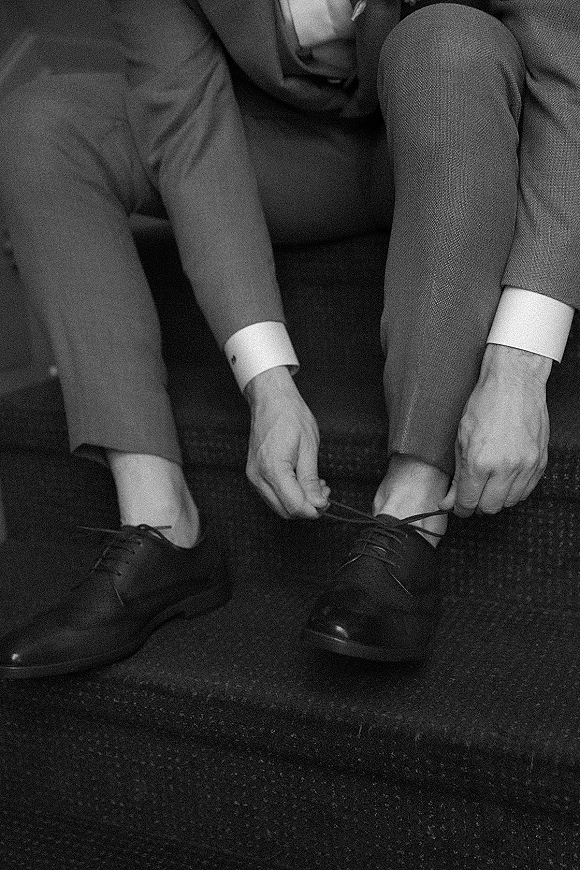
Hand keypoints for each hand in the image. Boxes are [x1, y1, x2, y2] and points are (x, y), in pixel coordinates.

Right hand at [245, 366, 329, 518]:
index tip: (326, 501)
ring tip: (315, 486)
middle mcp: (258, 476)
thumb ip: (311, 480)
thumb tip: (318, 502)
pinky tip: (301, 482)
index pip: (295, 505)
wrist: (271, 400)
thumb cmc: (289, 416)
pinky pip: (272, 495)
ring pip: (278, 506)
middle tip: (324, 494)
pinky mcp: (254, 474)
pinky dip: (288, 495)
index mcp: (273, 469)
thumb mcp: (309, 447)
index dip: (314, 509)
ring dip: (298, 502)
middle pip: (285, 511)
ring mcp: (253, 476)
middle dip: (307, 508)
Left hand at [439, 345, 550, 517]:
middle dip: (477, 505)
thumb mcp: (461, 438)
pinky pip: (527, 491)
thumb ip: (457, 475)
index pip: (468, 502)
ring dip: (496, 498)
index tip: (457, 505)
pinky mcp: (540, 462)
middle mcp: (505, 468)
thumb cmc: (485, 404)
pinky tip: (505, 479)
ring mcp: (526, 466)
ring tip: (488, 484)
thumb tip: (449, 500)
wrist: (515, 382)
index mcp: (480, 462)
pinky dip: (514, 491)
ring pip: (510, 502)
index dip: (460, 507)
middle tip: (471, 494)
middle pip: (490, 507)